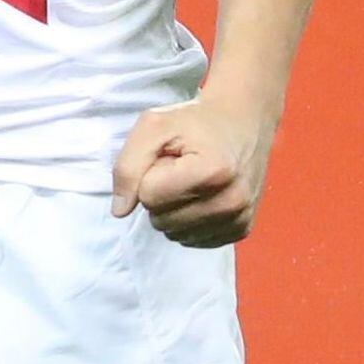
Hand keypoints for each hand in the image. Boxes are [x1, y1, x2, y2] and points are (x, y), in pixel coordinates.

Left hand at [110, 94, 275, 247]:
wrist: (243, 123)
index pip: (149, 196)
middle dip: (160, 194)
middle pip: (161, 220)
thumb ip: (128, 165)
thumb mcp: (153, 126)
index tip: (168, 157)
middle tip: (179, 169)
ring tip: (191, 182)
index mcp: (212, 171)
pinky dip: (189, 221)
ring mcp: (239, 219)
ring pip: (175, 235)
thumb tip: (120, 211)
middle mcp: (231, 201)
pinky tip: (202, 197)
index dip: (149, 174)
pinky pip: (194, 241)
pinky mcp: (242, 231)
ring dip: (173, 210)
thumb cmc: (195, 122)